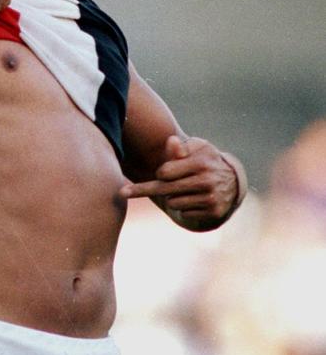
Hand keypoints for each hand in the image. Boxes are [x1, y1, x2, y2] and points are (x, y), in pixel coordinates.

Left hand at [118, 135, 238, 222]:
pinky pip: (184, 213)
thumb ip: (180, 148)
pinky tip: (195, 200)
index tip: (156, 174)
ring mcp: (210, 198)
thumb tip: (170, 141)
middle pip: (164, 189)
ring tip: (186, 189)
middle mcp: (206, 181)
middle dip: (142, 190)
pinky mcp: (213, 212)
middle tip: (122, 193)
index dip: (160, 173)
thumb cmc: (206, 161)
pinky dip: (184, 208)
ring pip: (173, 203)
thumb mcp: (197, 149)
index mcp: (201, 163)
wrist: (233, 182)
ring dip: (173, 197)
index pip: (165, 173)